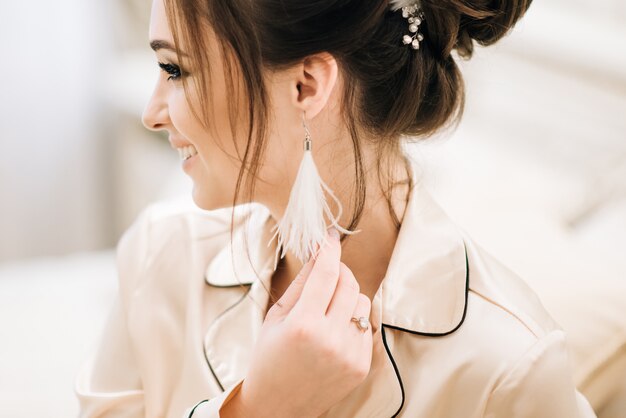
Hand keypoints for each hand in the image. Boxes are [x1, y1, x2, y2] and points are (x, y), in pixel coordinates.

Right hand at [234, 228, 372, 417]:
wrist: (276, 406)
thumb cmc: (269, 358)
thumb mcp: (276, 317)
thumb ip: (300, 284)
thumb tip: (319, 254)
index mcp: (303, 325)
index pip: (326, 274)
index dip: (329, 250)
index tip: (330, 237)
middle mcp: (331, 339)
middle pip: (349, 283)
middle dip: (338, 271)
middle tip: (326, 272)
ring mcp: (350, 354)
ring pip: (361, 302)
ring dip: (347, 297)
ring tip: (327, 309)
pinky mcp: (361, 365)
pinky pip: (365, 326)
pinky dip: (351, 320)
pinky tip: (333, 331)